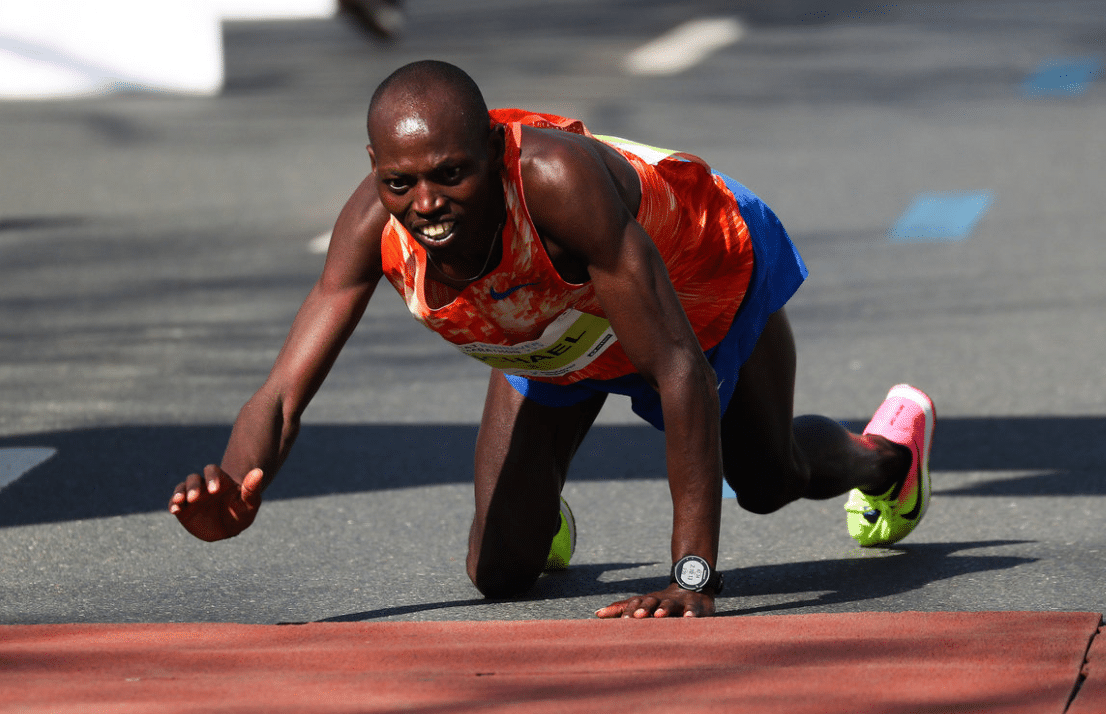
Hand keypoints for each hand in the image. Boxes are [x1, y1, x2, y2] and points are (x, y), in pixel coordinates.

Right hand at [169, 465, 263, 541]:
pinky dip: (173, 504)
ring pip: (182, 488)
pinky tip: (174, 510)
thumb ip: (252, 488)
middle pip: (194, 478)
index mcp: (219, 480)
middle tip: (195, 498)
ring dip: (179, 493)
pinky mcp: (183, 509)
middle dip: (193, 486)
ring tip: (180, 501)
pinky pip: (175, 503)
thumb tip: (259, 471)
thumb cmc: (242, 510)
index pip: (212, 471)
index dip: (211, 477)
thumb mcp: (250, 502)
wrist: (230, 526)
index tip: (215, 490)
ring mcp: (192, 496)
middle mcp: (203, 485)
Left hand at [595, 583, 715, 618]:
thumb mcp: (643, 604)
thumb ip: (622, 608)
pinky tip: (688, 619)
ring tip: (658, 615)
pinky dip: (691, 614)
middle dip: (642, 608)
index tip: (608, 616)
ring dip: (664, 609)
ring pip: (670, 604)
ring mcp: (678, 602)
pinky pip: (692, 609)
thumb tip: (597, 613)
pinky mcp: (694, 605)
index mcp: (647, 600)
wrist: (692, 584)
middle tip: (635, 617)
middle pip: (650, 601)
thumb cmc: (662, 601)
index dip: (622, 610)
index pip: (632, 603)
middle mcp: (660, 599)